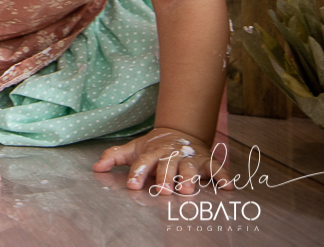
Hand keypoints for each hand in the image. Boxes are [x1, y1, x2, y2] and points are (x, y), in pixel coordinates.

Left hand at [93, 127, 232, 194]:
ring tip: (187, 189)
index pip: (143, 162)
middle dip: (165, 177)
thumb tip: (96, 167)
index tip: (132, 185)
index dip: (137, 173)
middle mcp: (172, 155)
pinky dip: (223, 177)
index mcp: (153, 152)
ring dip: (190, 178)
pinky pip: (218, 170)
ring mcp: (190, 158)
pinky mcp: (208, 162)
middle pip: (167, 166)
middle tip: (164, 190)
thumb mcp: (134, 148)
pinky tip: (227, 187)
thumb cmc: (154, 147)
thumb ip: (115, 157)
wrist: (181, 132)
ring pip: (190, 168)